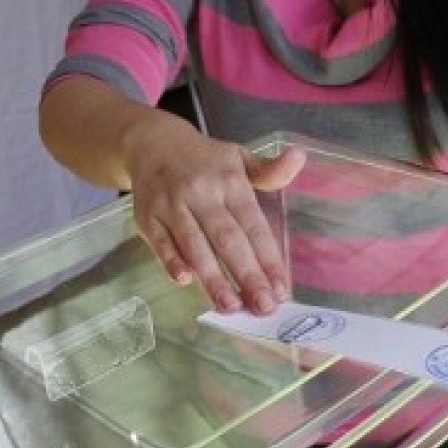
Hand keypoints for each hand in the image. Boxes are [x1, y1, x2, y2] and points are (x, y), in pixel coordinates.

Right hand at [127, 128, 305, 315]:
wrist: (153, 141)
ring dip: (212, 277)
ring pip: (195, 244)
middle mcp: (202, 192)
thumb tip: (299, 158)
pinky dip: (171, 261)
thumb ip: (270, 171)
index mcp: (231, 181)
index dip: (268, 257)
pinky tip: (185, 281)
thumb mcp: (240, 158)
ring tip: (231, 306)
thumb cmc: (205, 160)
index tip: (281, 288)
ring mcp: (173, 204)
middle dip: (247, 275)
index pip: (253, 224)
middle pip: (227, 238)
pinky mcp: (148, 216)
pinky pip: (160, 242)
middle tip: (263, 306)